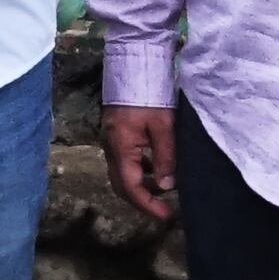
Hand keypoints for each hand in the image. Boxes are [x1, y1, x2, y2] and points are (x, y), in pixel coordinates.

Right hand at [102, 104, 178, 221]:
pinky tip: (157, 167)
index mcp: (121, 148)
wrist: (133, 63)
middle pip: (121, 185)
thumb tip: (166, 186)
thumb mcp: (163, 126)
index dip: (148, 206)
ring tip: (165, 188)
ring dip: (141, 185)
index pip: (130, 188)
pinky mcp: (116, 132)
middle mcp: (111, 147)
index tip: (167, 217)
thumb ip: (165, 157)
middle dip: (142, 200)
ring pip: (122, 173)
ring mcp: (111, 140)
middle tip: (165, 209)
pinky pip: (125, 160)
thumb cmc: (149, 94)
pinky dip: (140, 170)